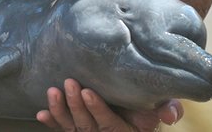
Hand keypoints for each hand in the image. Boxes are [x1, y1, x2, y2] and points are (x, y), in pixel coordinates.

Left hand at [36, 79, 182, 131]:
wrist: (136, 114)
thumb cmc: (148, 106)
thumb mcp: (160, 107)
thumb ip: (168, 107)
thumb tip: (170, 114)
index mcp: (127, 131)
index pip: (110, 125)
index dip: (98, 109)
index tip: (87, 91)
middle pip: (88, 127)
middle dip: (76, 106)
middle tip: (69, 83)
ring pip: (73, 128)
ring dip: (60, 112)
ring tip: (52, 92)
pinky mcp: (79, 129)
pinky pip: (63, 130)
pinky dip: (52, 122)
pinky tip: (41, 113)